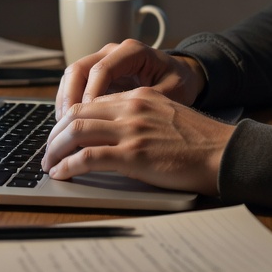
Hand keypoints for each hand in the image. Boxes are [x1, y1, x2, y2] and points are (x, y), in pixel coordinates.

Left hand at [43, 87, 230, 193]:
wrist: (222, 152)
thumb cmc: (199, 142)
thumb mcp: (166, 116)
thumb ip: (139, 118)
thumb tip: (113, 136)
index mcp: (139, 97)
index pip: (91, 102)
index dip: (68, 119)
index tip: (60, 135)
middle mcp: (131, 108)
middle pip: (77, 113)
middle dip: (55, 134)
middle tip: (48, 151)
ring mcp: (131, 130)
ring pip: (76, 132)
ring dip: (55, 150)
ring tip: (49, 164)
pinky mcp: (133, 155)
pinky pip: (88, 157)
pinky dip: (69, 166)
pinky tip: (62, 174)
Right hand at [54, 39, 205, 118]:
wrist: (181, 77)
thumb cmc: (179, 83)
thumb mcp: (172, 92)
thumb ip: (150, 103)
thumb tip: (125, 121)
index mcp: (132, 52)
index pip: (102, 69)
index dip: (91, 94)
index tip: (89, 117)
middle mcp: (112, 52)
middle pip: (78, 69)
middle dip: (70, 98)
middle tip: (68, 125)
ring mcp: (101, 61)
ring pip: (71, 76)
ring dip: (65, 101)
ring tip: (65, 129)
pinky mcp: (96, 76)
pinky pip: (74, 86)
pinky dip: (68, 103)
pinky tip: (69, 125)